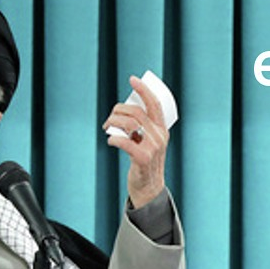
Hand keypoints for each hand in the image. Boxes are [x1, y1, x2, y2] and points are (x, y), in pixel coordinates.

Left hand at [103, 74, 168, 208]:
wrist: (149, 189)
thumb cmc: (145, 163)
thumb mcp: (149, 143)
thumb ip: (142, 128)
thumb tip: (123, 112)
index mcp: (162, 130)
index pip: (154, 104)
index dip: (143, 90)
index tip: (132, 79)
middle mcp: (159, 137)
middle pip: (137, 112)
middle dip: (119, 110)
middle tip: (110, 117)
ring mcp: (152, 148)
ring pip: (129, 124)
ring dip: (114, 122)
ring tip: (107, 127)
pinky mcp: (142, 159)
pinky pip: (125, 142)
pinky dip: (114, 139)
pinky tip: (110, 140)